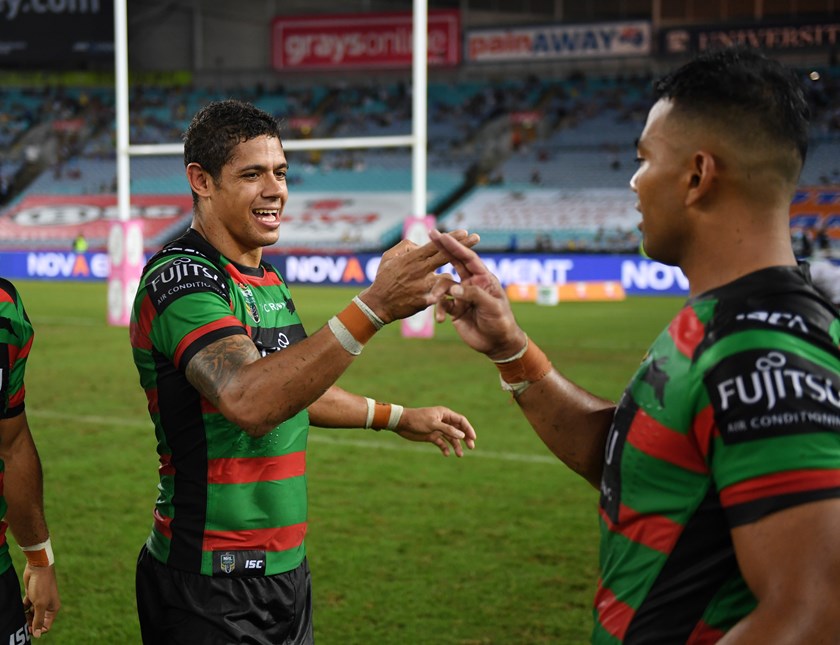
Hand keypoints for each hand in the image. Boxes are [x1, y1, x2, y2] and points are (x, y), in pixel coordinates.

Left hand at [22, 564, 59, 637]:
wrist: (38, 568)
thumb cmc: (42, 586)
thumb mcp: (40, 605)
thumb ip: (38, 620)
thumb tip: (38, 635)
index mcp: (53, 609)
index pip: (46, 626)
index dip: (37, 629)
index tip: (28, 628)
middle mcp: (47, 606)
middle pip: (37, 621)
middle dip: (30, 623)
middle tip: (23, 621)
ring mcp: (39, 601)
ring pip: (31, 615)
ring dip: (25, 617)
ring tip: (21, 614)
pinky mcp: (32, 596)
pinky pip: (26, 607)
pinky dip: (22, 609)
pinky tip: (19, 607)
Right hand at [360, 229, 478, 323]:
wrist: (377, 304)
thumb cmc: (383, 278)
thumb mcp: (389, 256)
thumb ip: (405, 246)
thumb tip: (420, 243)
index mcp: (412, 258)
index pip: (436, 245)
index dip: (451, 238)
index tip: (465, 231)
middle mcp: (419, 270)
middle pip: (445, 256)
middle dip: (463, 247)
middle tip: (477, 238)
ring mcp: (422, 286)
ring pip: (445, 278)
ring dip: (452, 277)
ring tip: (453, 279)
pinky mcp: (423, 301)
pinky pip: (439, 297)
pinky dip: (444, 296)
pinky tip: (449, 297)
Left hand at [393, 405, 475, 456]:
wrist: (402, 423)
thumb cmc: (417, 420)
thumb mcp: (433, 424)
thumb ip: (448, 429)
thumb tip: (462, 435)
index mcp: (445, 414)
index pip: (461, 421)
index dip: (468, 429)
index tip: (473, 438)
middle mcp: (443, 421)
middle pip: (458, 430)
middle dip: (465, 438)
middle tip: (471, 447)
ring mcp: (438, 429)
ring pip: (451, 438)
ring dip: (456, 446)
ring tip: (459, 455)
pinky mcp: (432, 436)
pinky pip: (442, 443)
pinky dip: (445, 448)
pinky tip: (447, 454)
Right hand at [426, 229, 526, 359]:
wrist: (497, 344)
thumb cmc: (501, 322)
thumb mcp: (492, 307)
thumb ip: (474, 295)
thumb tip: (454, 289)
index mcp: (483, 278)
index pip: (468, 258)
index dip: (456, 246)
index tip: (443, 236)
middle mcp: (471, 283)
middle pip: (455, 263)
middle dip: (444, 250)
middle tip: (431, 236)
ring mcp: (462, 295)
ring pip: (444, 285)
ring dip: (437, 291)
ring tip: (432, 299)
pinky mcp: (455, 309)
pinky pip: (443, 304)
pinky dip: (439, 310)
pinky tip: (440, 320)